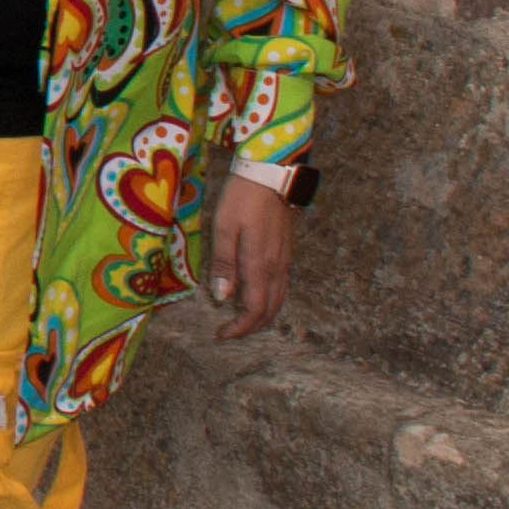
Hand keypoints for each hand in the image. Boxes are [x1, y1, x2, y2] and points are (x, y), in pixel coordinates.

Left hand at [208, 174, 296, 337]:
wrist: (271, 173)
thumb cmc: (242, 198)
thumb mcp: (224, 227)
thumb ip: (224, 263)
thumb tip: (223, 297)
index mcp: (260, 264)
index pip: (256, 309)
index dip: (240, 327)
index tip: (222, 334)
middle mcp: (277, 267)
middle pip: (270, 310)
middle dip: (251, 327)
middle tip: (229, 332)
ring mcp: (285, 260)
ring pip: (279, 299)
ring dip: (262, 316)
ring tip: (241, 320)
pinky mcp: (286, 251)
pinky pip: (282, 286)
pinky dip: (271, 300)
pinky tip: (257, 297)